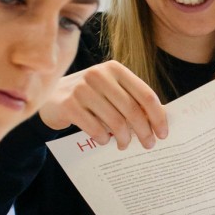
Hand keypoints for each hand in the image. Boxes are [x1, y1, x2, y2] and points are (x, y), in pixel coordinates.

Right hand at [38, 61, 167, 148]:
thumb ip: (131, 101)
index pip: (145, 94)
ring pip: (115, 122)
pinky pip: (96, 129)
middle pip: (132, 110)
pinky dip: (104, 139)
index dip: (158, 116)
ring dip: (124, 139)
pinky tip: (105, 141)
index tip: (163, 133)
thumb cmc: (89, 96)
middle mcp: (99, 75)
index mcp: (115, 69)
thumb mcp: (110, 91)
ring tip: (125, 145)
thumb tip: (157, 124)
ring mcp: (82, 89)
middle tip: (149, 145)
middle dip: (144, 131)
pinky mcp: (68, 105)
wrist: (51, 96)